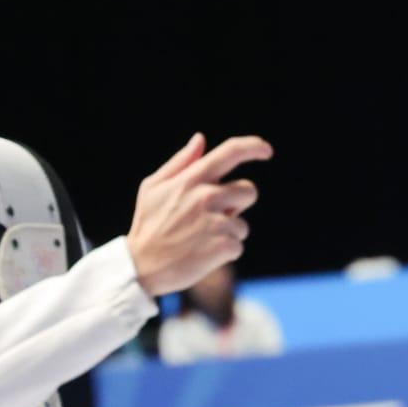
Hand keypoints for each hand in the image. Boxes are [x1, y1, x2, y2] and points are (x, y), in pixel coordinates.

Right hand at [126, 133, 270, 295]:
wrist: (141, 268)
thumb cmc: (147, 225)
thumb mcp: (153, 187)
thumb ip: (180, 162)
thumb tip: (201, 139)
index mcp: (191, 179)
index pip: (230, 152)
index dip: (253, 146)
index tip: (266, 150)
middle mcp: (206, 197)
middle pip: (248, 191)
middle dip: (237, 204)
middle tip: (214, 217)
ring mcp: (216, 222)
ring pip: (242, 224)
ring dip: (227, 232)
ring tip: (201, 240)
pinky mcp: (223, 246)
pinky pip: (238, 245)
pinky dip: (224, 252)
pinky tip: (203, 254)